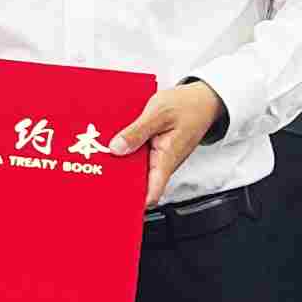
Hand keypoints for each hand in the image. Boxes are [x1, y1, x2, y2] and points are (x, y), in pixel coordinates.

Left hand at [105, 80, 227, 206]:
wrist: (203, 100)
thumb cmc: (187, 106)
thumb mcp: (158, 112)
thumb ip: (137, 132)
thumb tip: (116, 148)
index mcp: (166, 159)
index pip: (152, 193)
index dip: (134, 201)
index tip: (115, 202)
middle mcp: (163, 163)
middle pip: (138, 181)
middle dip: (120, 180)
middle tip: (98, 173)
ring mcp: (159, 158)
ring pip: (136, 167)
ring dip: (121, 163)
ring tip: (100, 156)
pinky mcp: (156, 150)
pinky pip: (138, 156)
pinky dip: (127, 151)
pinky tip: (114, 143)